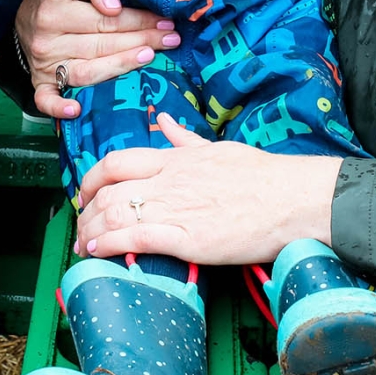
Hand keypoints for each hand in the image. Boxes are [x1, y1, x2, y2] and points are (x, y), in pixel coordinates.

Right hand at [19, 0, 180, 119]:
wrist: (23, 19)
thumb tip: (114, 7)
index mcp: (55, 12)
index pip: (105, 20)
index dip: (138, 21)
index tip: (165, 22)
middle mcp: (48, 41)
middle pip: (102, 45)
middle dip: (141, 41)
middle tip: (170, 39)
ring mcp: (44, 66)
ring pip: (87, 71)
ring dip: (120, 66)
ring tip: (149, 57)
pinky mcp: (40, 84)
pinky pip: (46, 100)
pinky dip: (59, 107)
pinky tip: (77, 109)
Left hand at [74, 114, 340, 265]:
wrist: (294, 199)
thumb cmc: (264, 176)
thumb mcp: (219, 148)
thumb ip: (185, 139)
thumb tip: (163, 121)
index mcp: (177, 159)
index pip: (118, 161)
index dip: (92, 177)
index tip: (85, 192)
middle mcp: (170, 181)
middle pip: (109, 190)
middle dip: (86, 210)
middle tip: (81, 225)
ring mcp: (177, 209)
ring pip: (115, 214)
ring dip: (90, 230)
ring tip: (83, 244)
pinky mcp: (188, 239)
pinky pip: (135, 239)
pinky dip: (108, 245)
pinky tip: (96, 252)